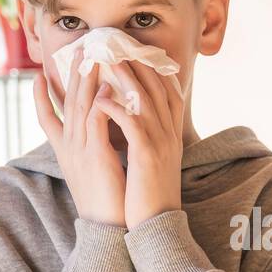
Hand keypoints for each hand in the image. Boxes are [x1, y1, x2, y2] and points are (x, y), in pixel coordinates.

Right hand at [32, 47, 125, 227]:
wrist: (106, 228)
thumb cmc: (105, 200)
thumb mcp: (92, 169)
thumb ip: (92, 147)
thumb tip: (98, 132)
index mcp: (66, 150)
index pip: (47, 118)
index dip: (40, 97)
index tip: (37, 75)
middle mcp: (69, 146)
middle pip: (66, 102)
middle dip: (69, 74)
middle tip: (75, 48)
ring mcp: (80, 150)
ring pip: (80, 106)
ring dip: (85, 79)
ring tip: (90, 56)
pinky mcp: (96, 155)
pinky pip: (97, 121)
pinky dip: (100, 102)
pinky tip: (107, 85)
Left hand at [93, 59, 185, 229]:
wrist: (156, 226)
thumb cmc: (149, 195)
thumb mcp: (154, 161)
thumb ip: (148, 137)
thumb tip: (136, 119)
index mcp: (171, 135)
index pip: (169, 92)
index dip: (155, 70)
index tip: (139, 52)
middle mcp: (170, 135)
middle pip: (157, 88)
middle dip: (138, 64)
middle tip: (119, 45)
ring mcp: (160, 144)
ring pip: (144, 100)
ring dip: (125, 78)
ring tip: (107, 60)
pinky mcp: (147, 156)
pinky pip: (132, 124)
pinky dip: (116, 109)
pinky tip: (100, 99)